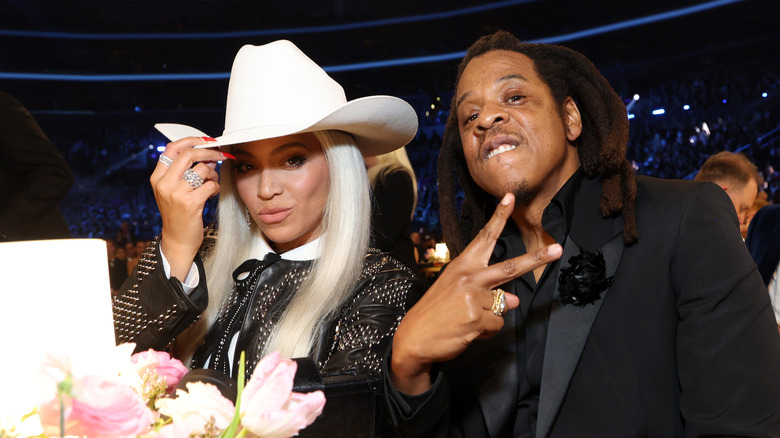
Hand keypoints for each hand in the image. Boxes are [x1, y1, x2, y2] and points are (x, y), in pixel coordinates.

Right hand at [150, 137, 228, 278]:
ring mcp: (176, 193)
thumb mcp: (173, 190)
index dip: (191, 141)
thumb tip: (208, 154)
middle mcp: (164, 184)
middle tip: (220, 155)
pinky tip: (211, 194)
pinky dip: (215, 187)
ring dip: (214, 174)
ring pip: (202, 169)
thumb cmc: (178, 214)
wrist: (177, 240)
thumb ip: (185, 172)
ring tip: (212, 182)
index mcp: (157, 178)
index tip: (206, 140)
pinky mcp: (190, 203)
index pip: (172, 148)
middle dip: (208, 152)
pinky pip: (211, 185)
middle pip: (188, 155)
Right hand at [390, 193, 562, 394]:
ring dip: (490, 317)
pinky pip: (497, 325)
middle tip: (557, 249)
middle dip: (537, 259)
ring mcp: (474, 297)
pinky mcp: (477, 318)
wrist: (414, 337)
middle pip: (510, 267)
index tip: (510, 198)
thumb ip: (486, 291)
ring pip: (503, 306)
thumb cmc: (435, 312)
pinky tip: (467, 330)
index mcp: (463, 265)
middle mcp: (469, 277)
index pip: (485, 237)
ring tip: (466, 320)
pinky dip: (486, 331)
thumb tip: (513, 300)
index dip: (499, 217)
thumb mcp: (457, 293)